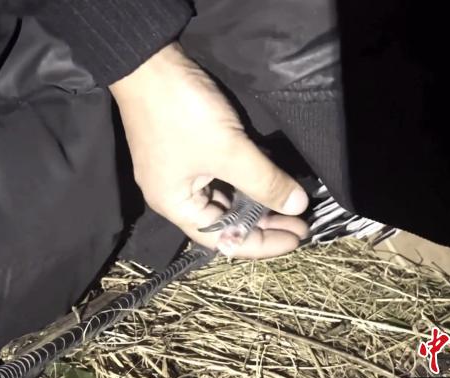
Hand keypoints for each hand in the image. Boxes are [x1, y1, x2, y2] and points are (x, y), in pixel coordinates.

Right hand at [109, 43, 308, 257]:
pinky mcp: (189, 147)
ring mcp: (182, 170)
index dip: (263, 243)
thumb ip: (265, 181)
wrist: (148, 62)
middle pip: (225, 220)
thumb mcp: (229, 151)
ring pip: (226, 196)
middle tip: (302, 221)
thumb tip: (298, 206)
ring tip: (292, 200)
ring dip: (258, 199)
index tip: (298, 237)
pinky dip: (247, 177)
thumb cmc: (183, 113)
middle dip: (265, 222)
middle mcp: (176, 194)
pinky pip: (222, 173)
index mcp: (176, 205)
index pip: (224, 240)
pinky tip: (272, 175)